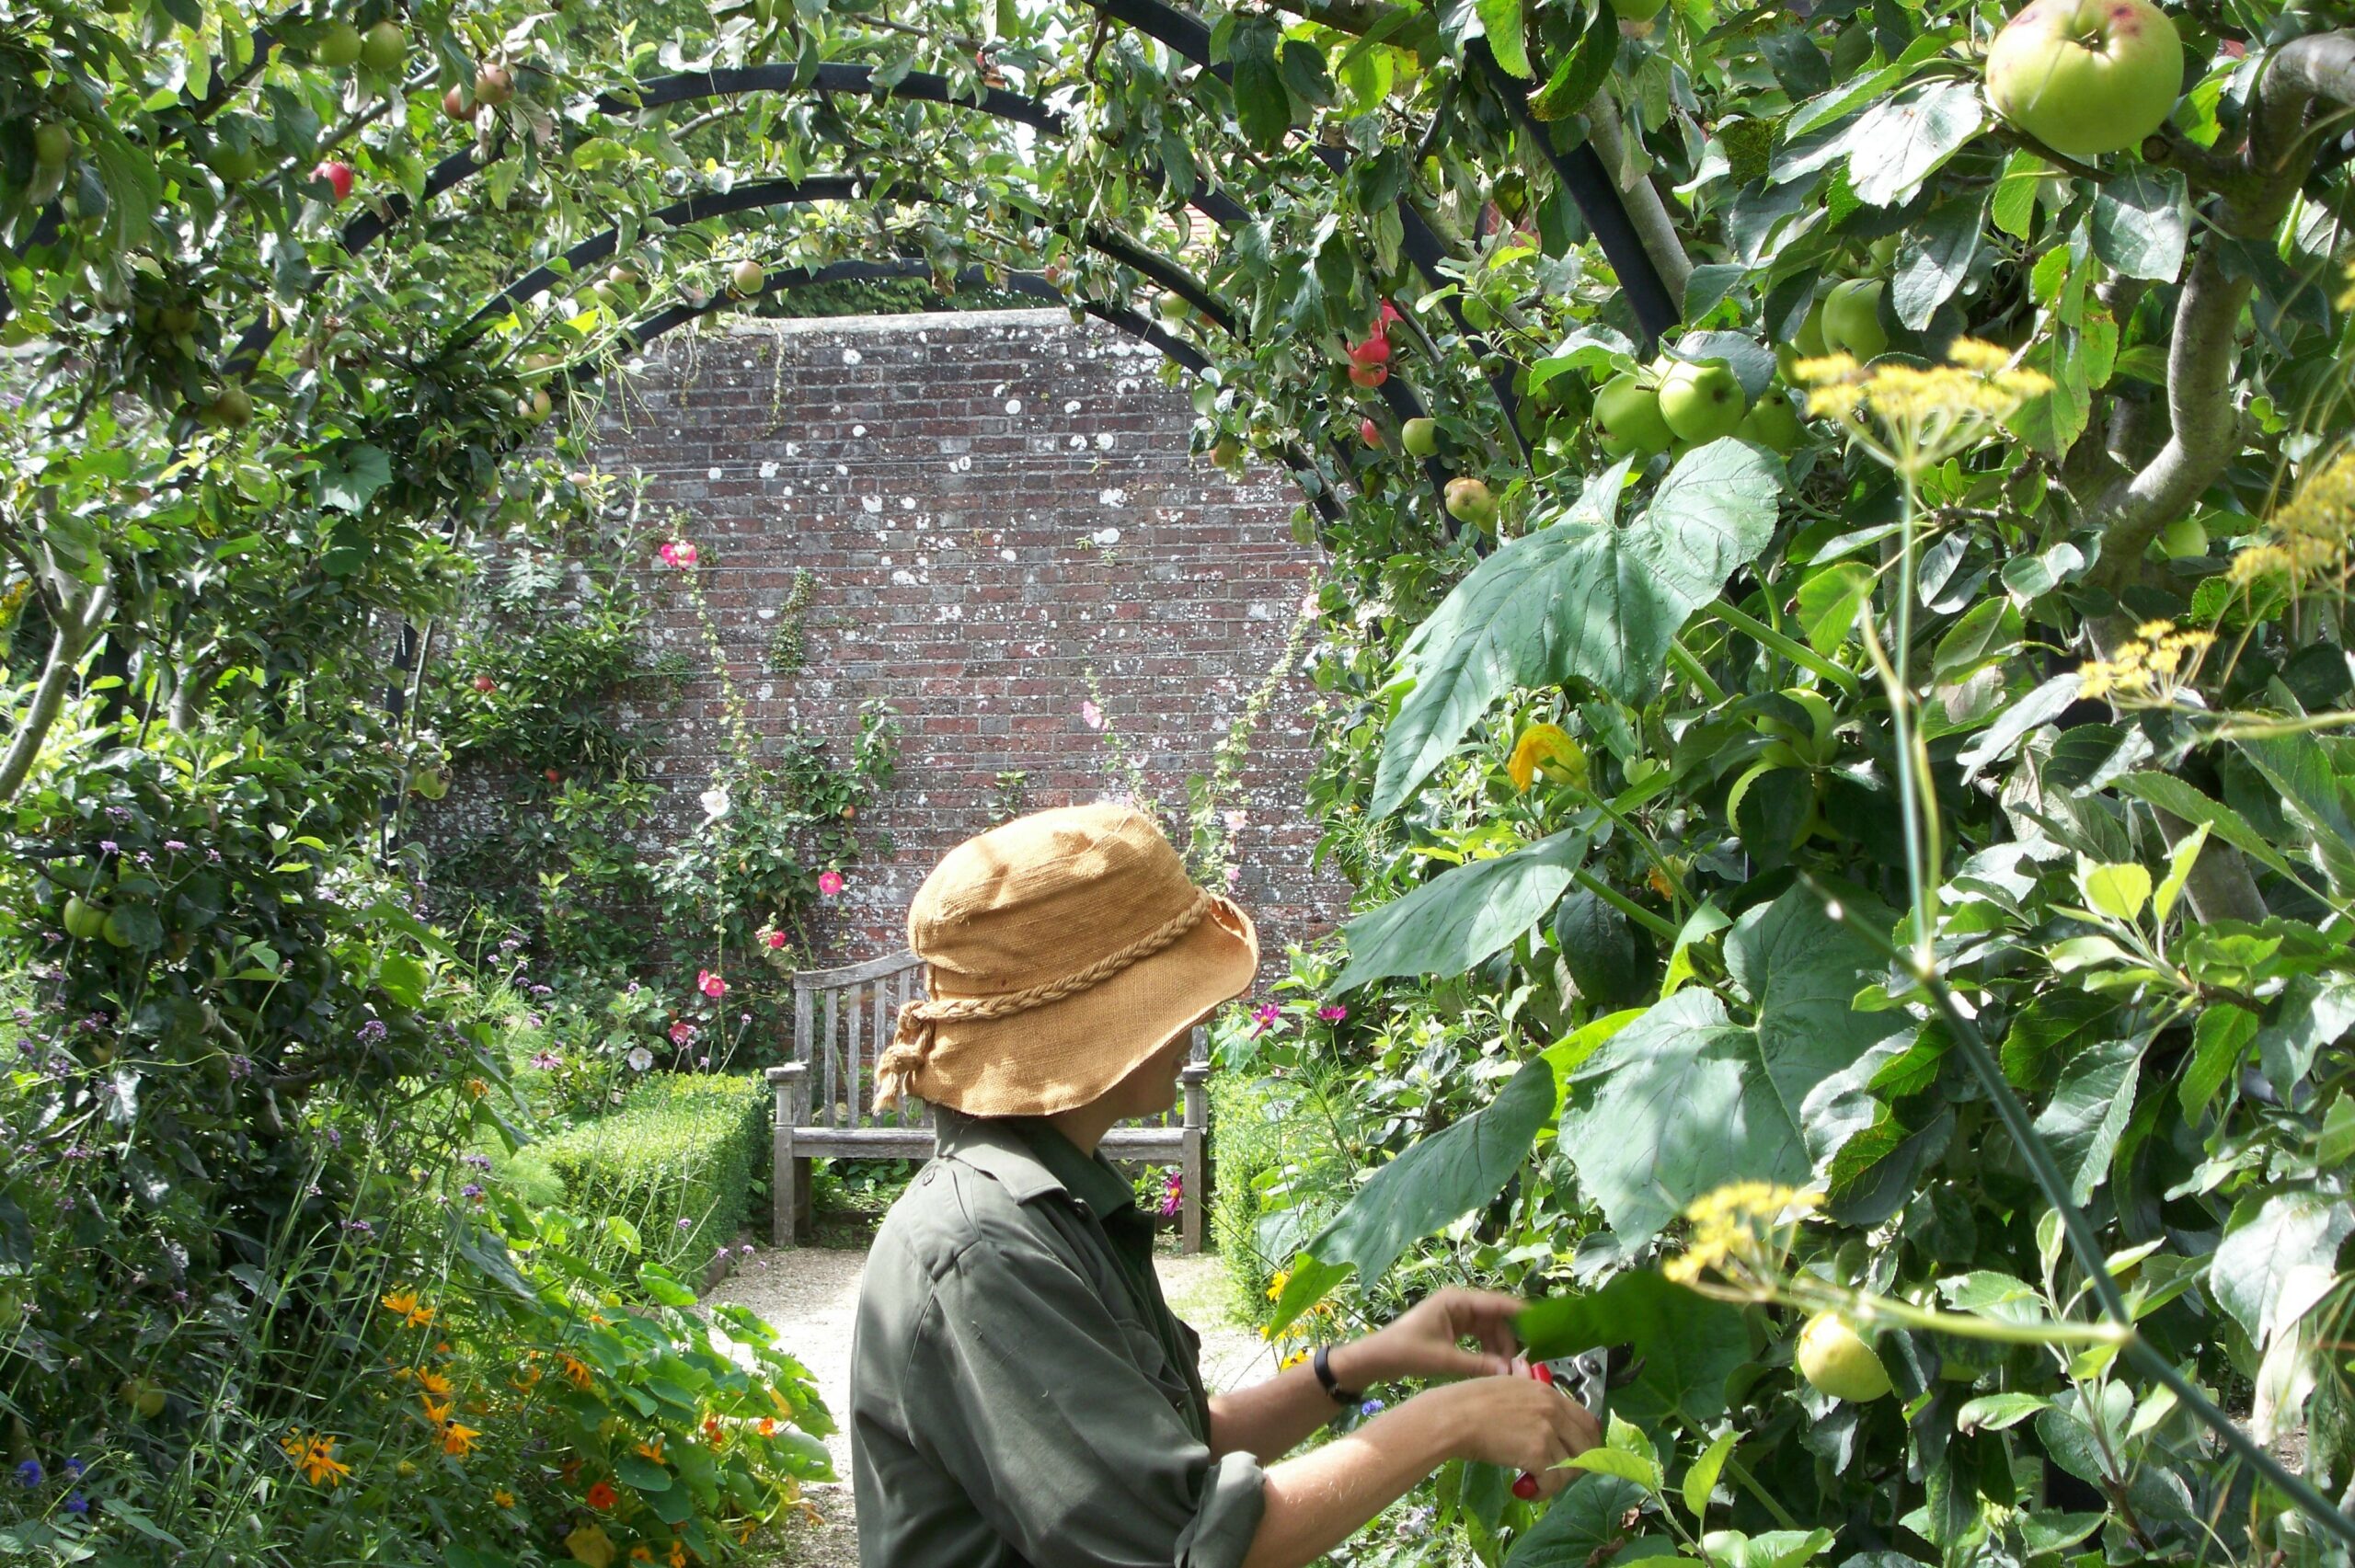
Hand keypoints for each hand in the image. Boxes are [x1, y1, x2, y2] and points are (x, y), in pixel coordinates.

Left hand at [1342, 1287, 1522, 1384]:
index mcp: (1456, 1300)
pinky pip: (1480, 1336)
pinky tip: (1494, 1367)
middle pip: (1496, 1318)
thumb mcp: (1444, 1359)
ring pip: (1490, 1329)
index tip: (1543, 1326)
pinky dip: (1488, 1350)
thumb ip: (1478, 1364)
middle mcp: (1459, 1303)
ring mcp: (1457, 1315)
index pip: (1496, 1303)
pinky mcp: (1454, 1329)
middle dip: (1509, 1340)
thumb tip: (1510, 1372)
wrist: (1378, 1358)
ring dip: (1499, 1348)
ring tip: (1507, 1370)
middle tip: (1522, 1364)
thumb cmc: (1406, 1352)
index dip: (1520, 1314)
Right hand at [1414, 1376, 1599, 1497]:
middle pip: (1587, 1445)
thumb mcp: (1508, 1386)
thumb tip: (1536, 1394)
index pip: (1588, 1420)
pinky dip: (1543, 1491)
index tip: (1580, 1452)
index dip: (1588, 1440)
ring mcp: (1547, 1432)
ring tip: (1538, 1483)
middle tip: (1561, 1473)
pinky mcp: (1537, 1455)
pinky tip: (1527, 1489)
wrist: (1454, 1417)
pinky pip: (1553, 1481)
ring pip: (1571, 1467)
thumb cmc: (1471, 1400)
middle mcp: (1554, 1411)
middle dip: (1579, 1464)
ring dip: (1557, 1480)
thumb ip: (1529, 1393)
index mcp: (1548, 1393)